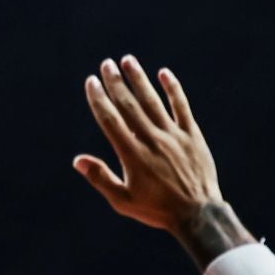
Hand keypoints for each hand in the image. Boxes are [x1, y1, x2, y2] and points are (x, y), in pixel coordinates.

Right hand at [76, 55, 220, 231]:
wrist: (197, 213)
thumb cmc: (157, 209)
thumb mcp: (123, 201)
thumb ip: (101, 178)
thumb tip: (78, 160)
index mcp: (132, 155)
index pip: (111, 120)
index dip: (99, 99)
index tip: (91, 82)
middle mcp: (152, 140)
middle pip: (130, 105)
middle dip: (116, 83)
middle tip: (106, 64)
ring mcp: (173, 136)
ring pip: (153, 101)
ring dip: (139, 79)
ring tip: (128, 61)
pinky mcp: (192, 136)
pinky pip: (181, 107)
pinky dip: (172, 89)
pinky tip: (163, 73)